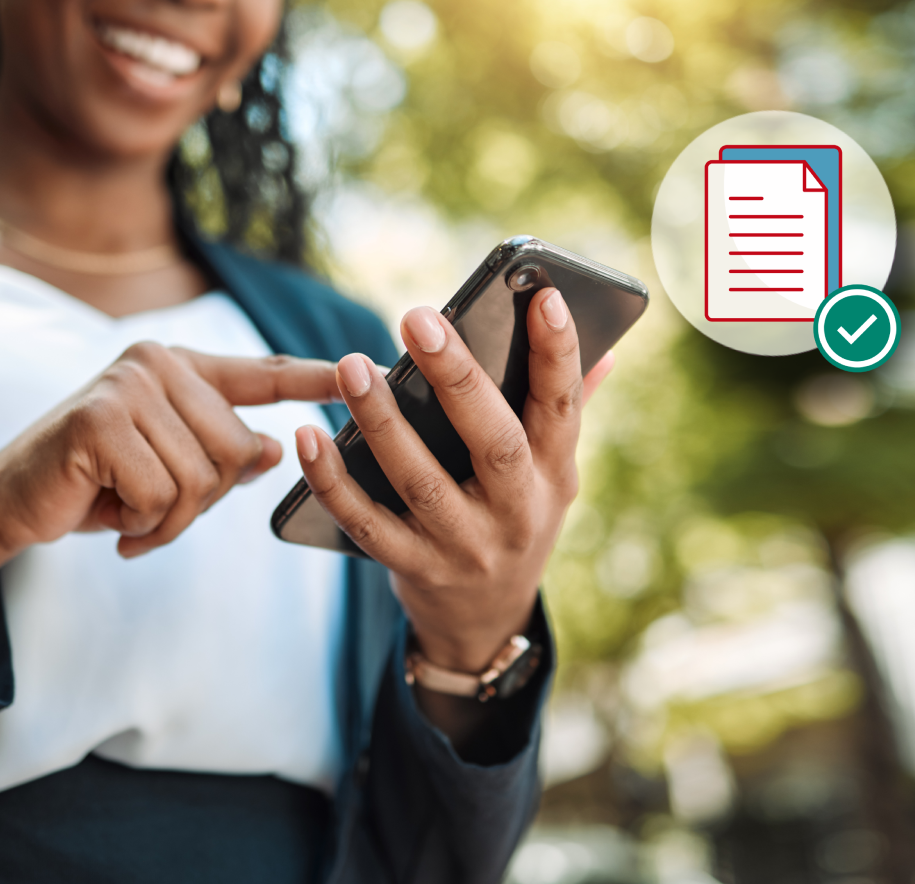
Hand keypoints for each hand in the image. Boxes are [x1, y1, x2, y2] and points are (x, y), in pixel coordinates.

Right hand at [0, 343, 339, 620]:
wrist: (10, 501)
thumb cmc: (94, 485)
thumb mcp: (168, 470)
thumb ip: (221, 455)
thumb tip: (274, 450)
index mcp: (182, 368)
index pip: (264, 373)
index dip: (316, 379)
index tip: (370, 373)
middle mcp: (157, 363)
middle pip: (238, 450)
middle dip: (202, 501)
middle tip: (150, 508)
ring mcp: (128, 386)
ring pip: (203, 478)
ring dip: (167, 518)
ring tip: (126, 510)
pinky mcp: (101, 420)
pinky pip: (162, 493)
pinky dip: (140, 522)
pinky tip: (108, 514)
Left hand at [294, 289, 615, 676]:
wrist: (485, 619)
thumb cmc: (515, 516)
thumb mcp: (553, 474)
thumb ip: (567, 410)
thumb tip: (608, 349)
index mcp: (555, 474)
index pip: (563, 408)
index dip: (559, 354)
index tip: (545, 296)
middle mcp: (517, 512)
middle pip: (492, 442)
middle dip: (457, 378)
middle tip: (417, 318)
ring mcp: (464, 545)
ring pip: (421, 481)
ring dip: (383, 422)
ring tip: (352, 367)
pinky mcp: (414, 568)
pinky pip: (366, 523)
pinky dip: (332, 481)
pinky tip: (306, 436)